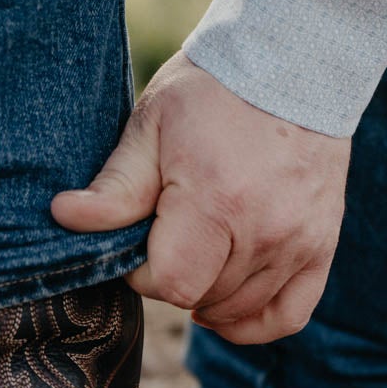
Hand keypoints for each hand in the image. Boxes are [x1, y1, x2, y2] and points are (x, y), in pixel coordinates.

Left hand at [51, 52, 348, 343]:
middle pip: (202, 297)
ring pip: (239, 311)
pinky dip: (253, 322)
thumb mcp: (150, 127)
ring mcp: (299, 242)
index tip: (139, 238)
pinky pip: (288, 315)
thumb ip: (114, 186)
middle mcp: (265, 231)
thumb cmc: (211, 93)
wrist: (291, 64)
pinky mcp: (322, 246)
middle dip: (172, 277)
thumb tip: (64, 217)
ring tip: (192, 257)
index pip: (169, 283)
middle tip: (165, 236)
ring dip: (206, 296)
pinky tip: (224, 304)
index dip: (141, 272)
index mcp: (216, 203)